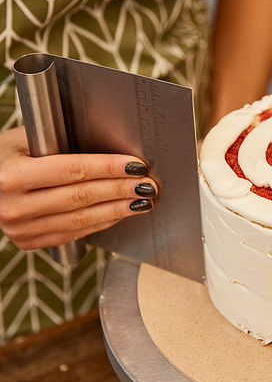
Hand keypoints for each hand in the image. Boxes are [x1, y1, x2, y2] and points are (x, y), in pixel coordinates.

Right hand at [0, 126, 157, 250]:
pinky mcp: (27, 242)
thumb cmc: (4, 155)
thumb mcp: (24, 139)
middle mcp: (14, 206)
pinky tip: (119, 213)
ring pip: (80, 221)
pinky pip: (73, 234)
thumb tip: (111, 147)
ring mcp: (20, 229)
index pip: (72, 171)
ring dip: (117, 210)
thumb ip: (60, 144)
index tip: (136, 165)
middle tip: (148, 184)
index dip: (108, 168)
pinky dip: (100, 223)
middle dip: (120, 190)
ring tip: (141, 200)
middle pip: (81, 197)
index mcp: (12, 175)